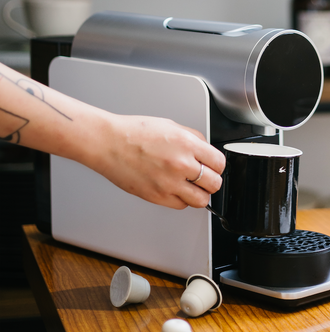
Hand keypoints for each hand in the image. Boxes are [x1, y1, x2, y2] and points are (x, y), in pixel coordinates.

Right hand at [91, 113, 225, 209]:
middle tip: (204, 177)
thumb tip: (206, 151)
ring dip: (199, 194)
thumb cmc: (135, 133)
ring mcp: (169, 183)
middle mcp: (181, 164)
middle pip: (214, 183)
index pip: (219, 162)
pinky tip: (175, 189)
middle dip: (211, 180)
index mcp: (187, 144)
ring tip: (192, 186)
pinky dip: (182, 199)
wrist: (109, 143)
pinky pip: (181, 205)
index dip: (217, 165)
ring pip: (201, 200)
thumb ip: (193, 139)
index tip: (213, 166)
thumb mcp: (171, 126)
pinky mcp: (157, 197)